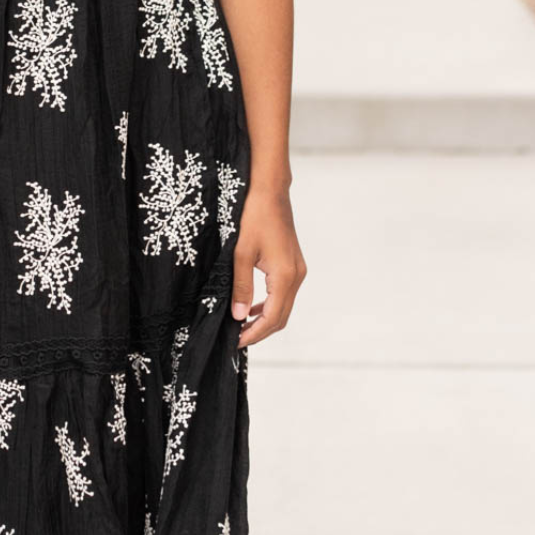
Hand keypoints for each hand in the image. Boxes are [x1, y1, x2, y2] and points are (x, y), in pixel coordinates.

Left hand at [230, 185, 306, 348]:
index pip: (273, 317)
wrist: (269, 192)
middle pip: (282, 317)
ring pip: (284, 306)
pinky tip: (252, 306)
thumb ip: (241, 287)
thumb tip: (239, 316)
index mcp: (285, 276)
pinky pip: (284, 293)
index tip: (236, 342)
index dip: (255, 333)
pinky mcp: (294, 264)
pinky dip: (270, 305)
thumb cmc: (253, 218)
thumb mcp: (240, 254)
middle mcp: (296, 276)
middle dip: (260, 331)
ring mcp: (297, 270)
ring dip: (265, 319)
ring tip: (241, 326)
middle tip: (237, 339)